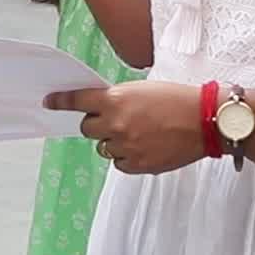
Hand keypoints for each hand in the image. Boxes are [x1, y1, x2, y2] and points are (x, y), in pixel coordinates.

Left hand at [46, 82, 207, 174]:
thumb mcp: (141, 89)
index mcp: (115, 99)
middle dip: (96, 124)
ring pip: (103, 147)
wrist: (206, 120)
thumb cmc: (177, 99)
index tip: (49, 103)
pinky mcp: (138, 164)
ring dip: (114, 141)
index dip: (60, 101)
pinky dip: (126, 157)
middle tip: (115, 120)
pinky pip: (119, 163)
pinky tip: (144, 147)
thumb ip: (117, 99)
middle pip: (87, 128)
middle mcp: (115, 123)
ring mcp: (126, 146)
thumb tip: (101, 108)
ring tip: (138, 133)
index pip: (77, 101)